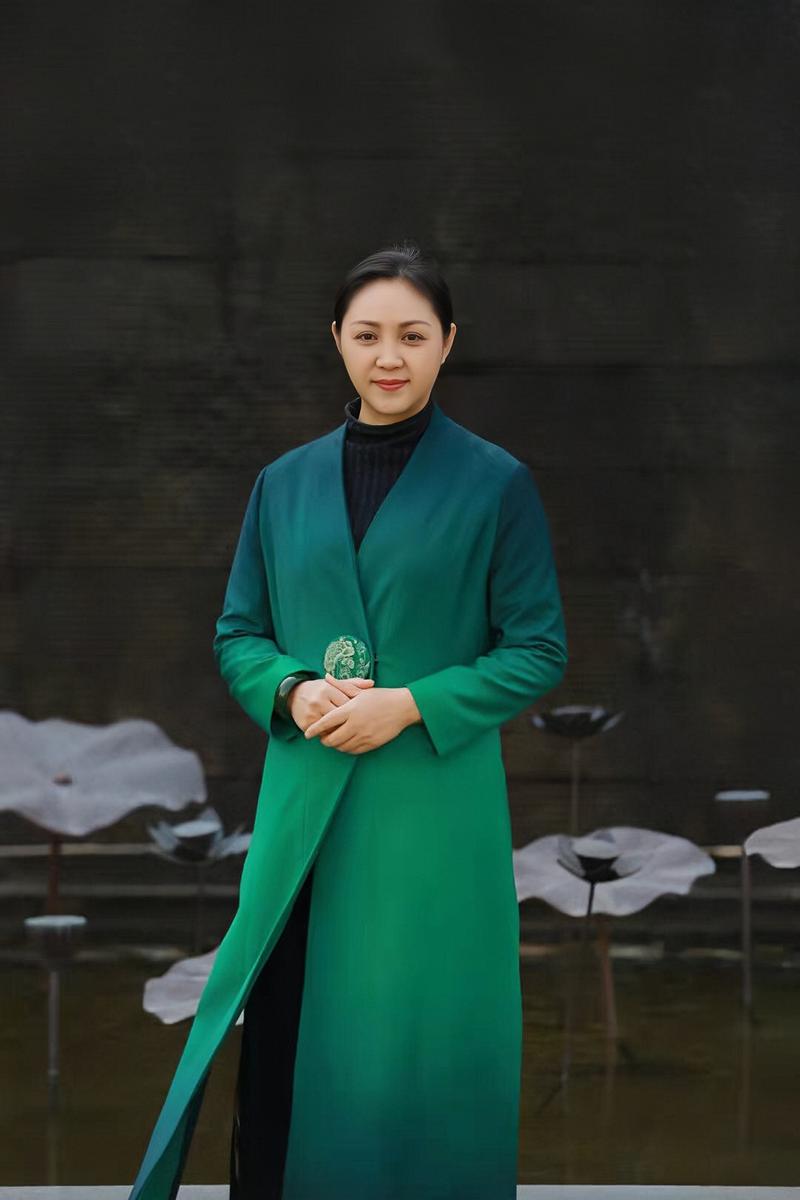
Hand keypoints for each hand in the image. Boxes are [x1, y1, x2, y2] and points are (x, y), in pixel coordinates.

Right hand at [288, 673, 374, 731]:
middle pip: (340, 717)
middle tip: (359, 726)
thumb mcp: (335, 684)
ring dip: (341, 731)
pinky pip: (322, 734)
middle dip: (350, 722)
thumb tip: (372, 683)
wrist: (294, 695)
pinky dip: (330, 735)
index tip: (362, 714)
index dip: (356, 710)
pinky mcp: (305, 724)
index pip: (347, 703)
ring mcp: (311, 713)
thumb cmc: (320, 690)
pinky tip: (337, 735)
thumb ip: (353, 684)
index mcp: (328, 689)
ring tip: (350, 732)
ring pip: (332, 728)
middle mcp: (319, 700)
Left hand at [303, 674, 420, 753]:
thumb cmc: (381, 697)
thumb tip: (326, 677)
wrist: (403, 707)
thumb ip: (341, 686)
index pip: (326, 722)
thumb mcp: (360, 690)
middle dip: (324, 740)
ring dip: (335, 745)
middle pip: (332, 739)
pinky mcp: (372, 744)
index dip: (315, 729)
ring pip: (342, 747)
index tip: (308, 734)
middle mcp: (355, 724)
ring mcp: (364, 735)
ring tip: (334, 740)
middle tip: (322, 738)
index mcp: (350, 710)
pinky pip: (354, 751)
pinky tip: (346, 743)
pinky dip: (347, 749)